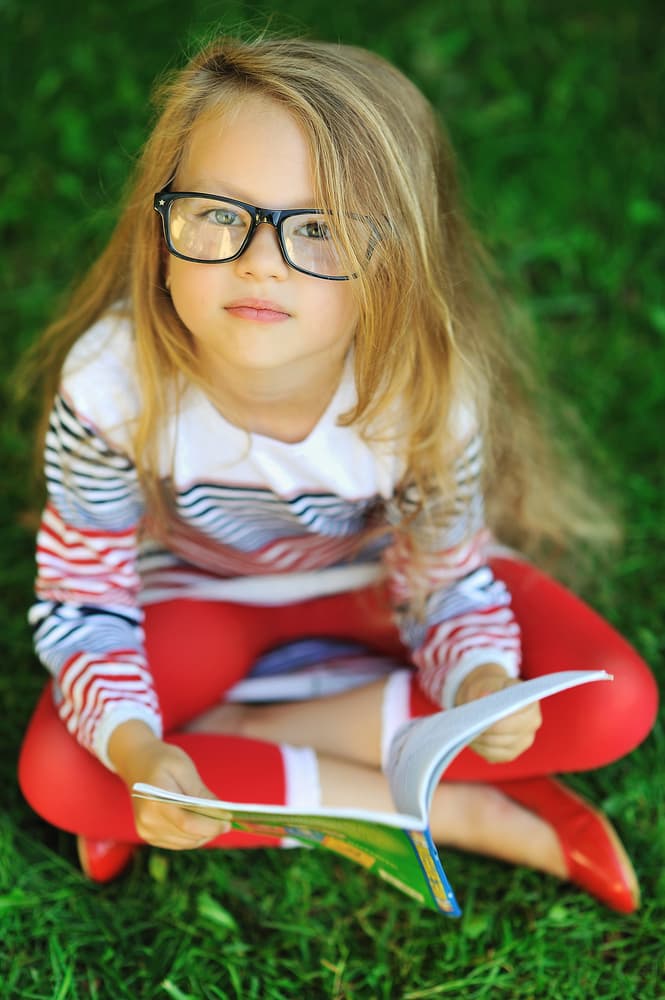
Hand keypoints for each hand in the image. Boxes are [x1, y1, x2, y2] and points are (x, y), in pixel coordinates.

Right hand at [108, 721, 229, 848]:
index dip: (210, 825)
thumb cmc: (163, 761)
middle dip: (211, 830)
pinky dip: (192, 836)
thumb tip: (222, 812)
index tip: (228, 822)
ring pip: (185, 842)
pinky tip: (199, 822)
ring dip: (203, 834)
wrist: (138, 763)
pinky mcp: (149, 836)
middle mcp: (147, 820)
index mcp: (155, 800)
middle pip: (187, 835)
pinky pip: (178, 843)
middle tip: (226, 820)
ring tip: (214, 819)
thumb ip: (201, 793)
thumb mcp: (184, 768)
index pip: (186, 822)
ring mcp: (146, 830)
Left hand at [454, 664, 541, 762]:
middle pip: (504, 729)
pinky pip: (492, 755)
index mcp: (530, 701)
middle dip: (483, 727)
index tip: (478, 712)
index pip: (515, 710)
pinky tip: (472, 737)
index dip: (495, 713)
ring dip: (478, 738)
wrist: (490, 698)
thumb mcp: (485, 683)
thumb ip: (485, 688)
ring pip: (495, 744)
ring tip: (466, 729)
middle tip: (466, 723)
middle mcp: (532, 722)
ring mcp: (524, 741)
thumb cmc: (489, 689)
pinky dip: (479, 747)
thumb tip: (485, 695)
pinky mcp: (511, 754)